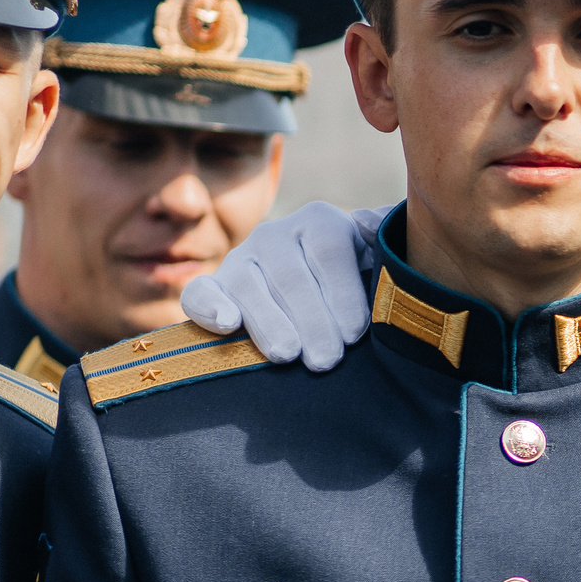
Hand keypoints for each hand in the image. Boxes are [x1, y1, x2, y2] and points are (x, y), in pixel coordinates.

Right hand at [179, 203, 386, 371]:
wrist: (319, 293)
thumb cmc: (359, 278)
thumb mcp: (377, 257)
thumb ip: (380, 238)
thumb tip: (367, 222)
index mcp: (320, 221)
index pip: (330, 252)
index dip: (343, 293)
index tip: (355, 334)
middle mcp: (276, 234)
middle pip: (291, 275)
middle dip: (311, 321)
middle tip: (327, 360)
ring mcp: (241, 258)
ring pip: (248, 286)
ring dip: (269, 322)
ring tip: (288, 355)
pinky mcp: (214, 285)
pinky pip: (199, 292)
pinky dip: (209, 308)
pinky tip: (228, 325)